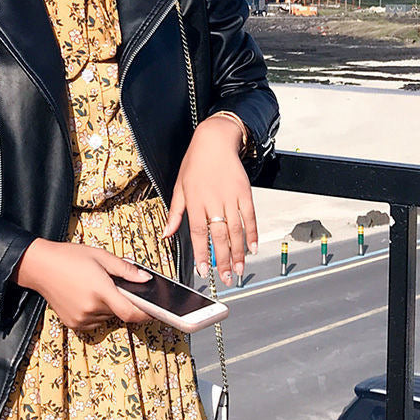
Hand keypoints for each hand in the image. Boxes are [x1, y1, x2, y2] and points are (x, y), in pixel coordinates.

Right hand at [12, 238, 152, 331]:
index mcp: (100, 291)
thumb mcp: (101, 256)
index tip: (155, 310)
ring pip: (107, 317)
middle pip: (119, 312)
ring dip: (109, 307)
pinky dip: (97, 312)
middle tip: (114, 284)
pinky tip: (86, 295)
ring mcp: (81, 319)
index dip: (146, 313)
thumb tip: (146, 279)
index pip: (131, 312)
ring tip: (96, 286)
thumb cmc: (70, 257)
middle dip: (123, 301)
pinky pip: (94, 321)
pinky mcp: (73, 324)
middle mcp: (91, 309)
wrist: (40, 266)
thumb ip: (125, 270)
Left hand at [161, 115, 257, 284]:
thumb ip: (175, 213)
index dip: (201, 253)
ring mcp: (230, 197)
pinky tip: (252, 248)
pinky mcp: (244, 192)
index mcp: (194, 200)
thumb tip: (166, 234)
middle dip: (222, 260)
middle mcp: (213, 201)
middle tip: (225, 278)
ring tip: (239, 270)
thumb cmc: (195, 163)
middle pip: (218, 235)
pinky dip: (252, 234)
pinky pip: (250, 217)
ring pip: (236, 230)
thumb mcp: (179, 186)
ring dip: (238, 252)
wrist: (215, 140)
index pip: (197, 232)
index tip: (203, 271)